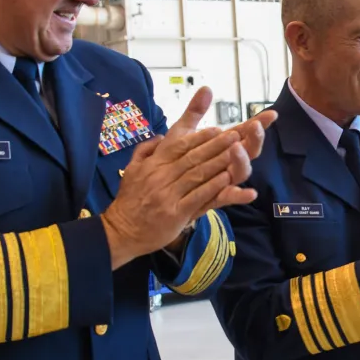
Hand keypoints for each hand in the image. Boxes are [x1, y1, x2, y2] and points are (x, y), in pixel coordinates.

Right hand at [101, 88, 276, 268]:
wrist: (121, 230)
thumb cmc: (130, 200)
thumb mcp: (131, 169)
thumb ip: (145, 150)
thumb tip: (161, 136)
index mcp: (152, 164)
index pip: (179, 145)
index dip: (199, 137)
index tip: (217, 129)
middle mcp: (160, 176)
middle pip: (192, 157)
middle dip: (215, 145)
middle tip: (235, 135)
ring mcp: (168, 194)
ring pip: (197, 174)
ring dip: (219, 162)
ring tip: (237, 152)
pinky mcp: (174, 213)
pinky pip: (197, 197)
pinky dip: (213, 187)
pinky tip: (228, 179)